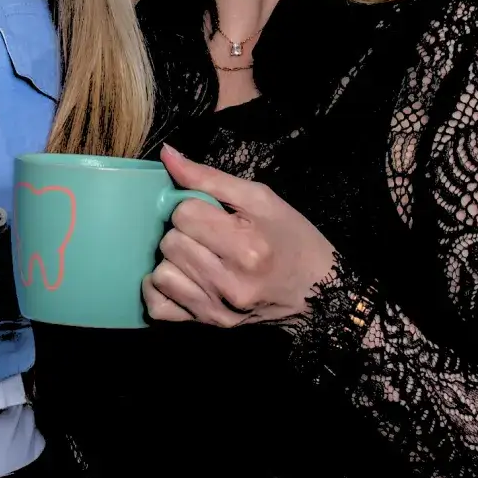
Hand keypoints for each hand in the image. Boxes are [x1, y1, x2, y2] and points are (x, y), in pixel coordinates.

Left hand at [142, 144, 339, 326]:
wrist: (318, 291)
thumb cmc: (291, 239)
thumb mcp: (260, 198)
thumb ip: (208, 177)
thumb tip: (166, 154)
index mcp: (246, 245)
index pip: (184, 214)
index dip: (192, 206)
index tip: (211, 212)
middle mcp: (230, 281)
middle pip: (170, 242)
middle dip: (183, 232)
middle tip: (206, 233)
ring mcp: (219, 307)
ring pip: (161, 273)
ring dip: (173, 259)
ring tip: (197, 255)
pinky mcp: (211, 324)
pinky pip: (160, 307)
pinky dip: (161, 289)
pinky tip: (180, 276)